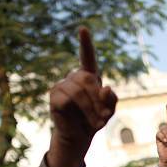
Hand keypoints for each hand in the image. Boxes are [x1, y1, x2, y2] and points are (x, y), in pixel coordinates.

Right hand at [47, 27, 117, 166]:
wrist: (79, 137)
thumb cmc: (95, 120)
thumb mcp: (109, 110)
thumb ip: (111, 99)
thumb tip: (106, 88)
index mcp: (88, 76)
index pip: (87, 57)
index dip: (85, 44)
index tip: (83, 29)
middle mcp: (74, 77)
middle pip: (88, 79)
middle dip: (98, 99)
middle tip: (105, 116)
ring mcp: (62, 85)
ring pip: (78, 91)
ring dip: (91, 109)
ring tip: (97, 123)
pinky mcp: (54, 96)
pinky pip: (67, 99)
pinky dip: (78, 110)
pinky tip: (79, 119)